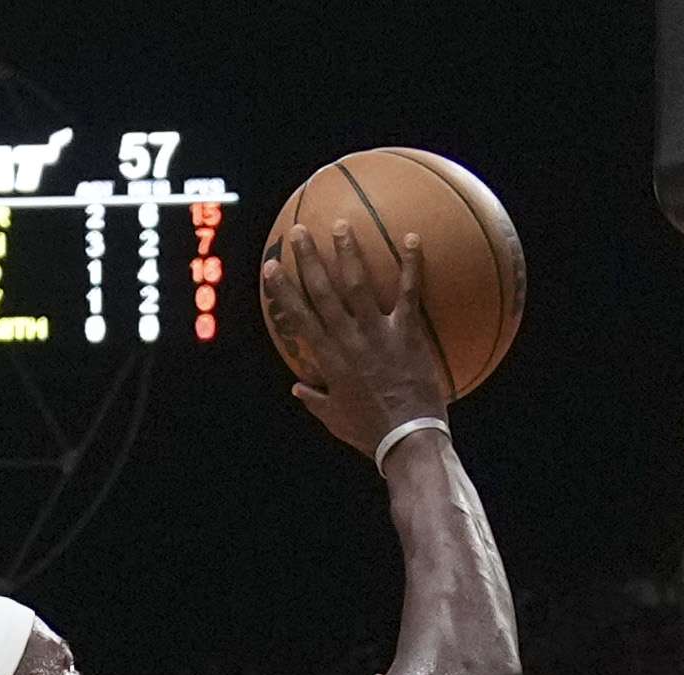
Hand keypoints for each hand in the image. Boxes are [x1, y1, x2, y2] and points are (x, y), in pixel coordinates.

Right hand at [267, 220, 454, 456]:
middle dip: (308, 260)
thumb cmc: (371, 433)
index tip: (271, 267)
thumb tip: (297, 388)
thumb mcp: (335, 419)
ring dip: (348, 253)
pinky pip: (409, 293)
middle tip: (299, 232)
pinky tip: (413, 238)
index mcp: (328, 359)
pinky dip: (411, 265)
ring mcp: (378, 334)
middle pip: (322, 292)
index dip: (283, 291)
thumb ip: (315, 400)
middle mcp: (348, 340)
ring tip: (342, 225)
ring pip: (358, 285)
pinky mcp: (407, 334)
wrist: (408, 440)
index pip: (299, 317)